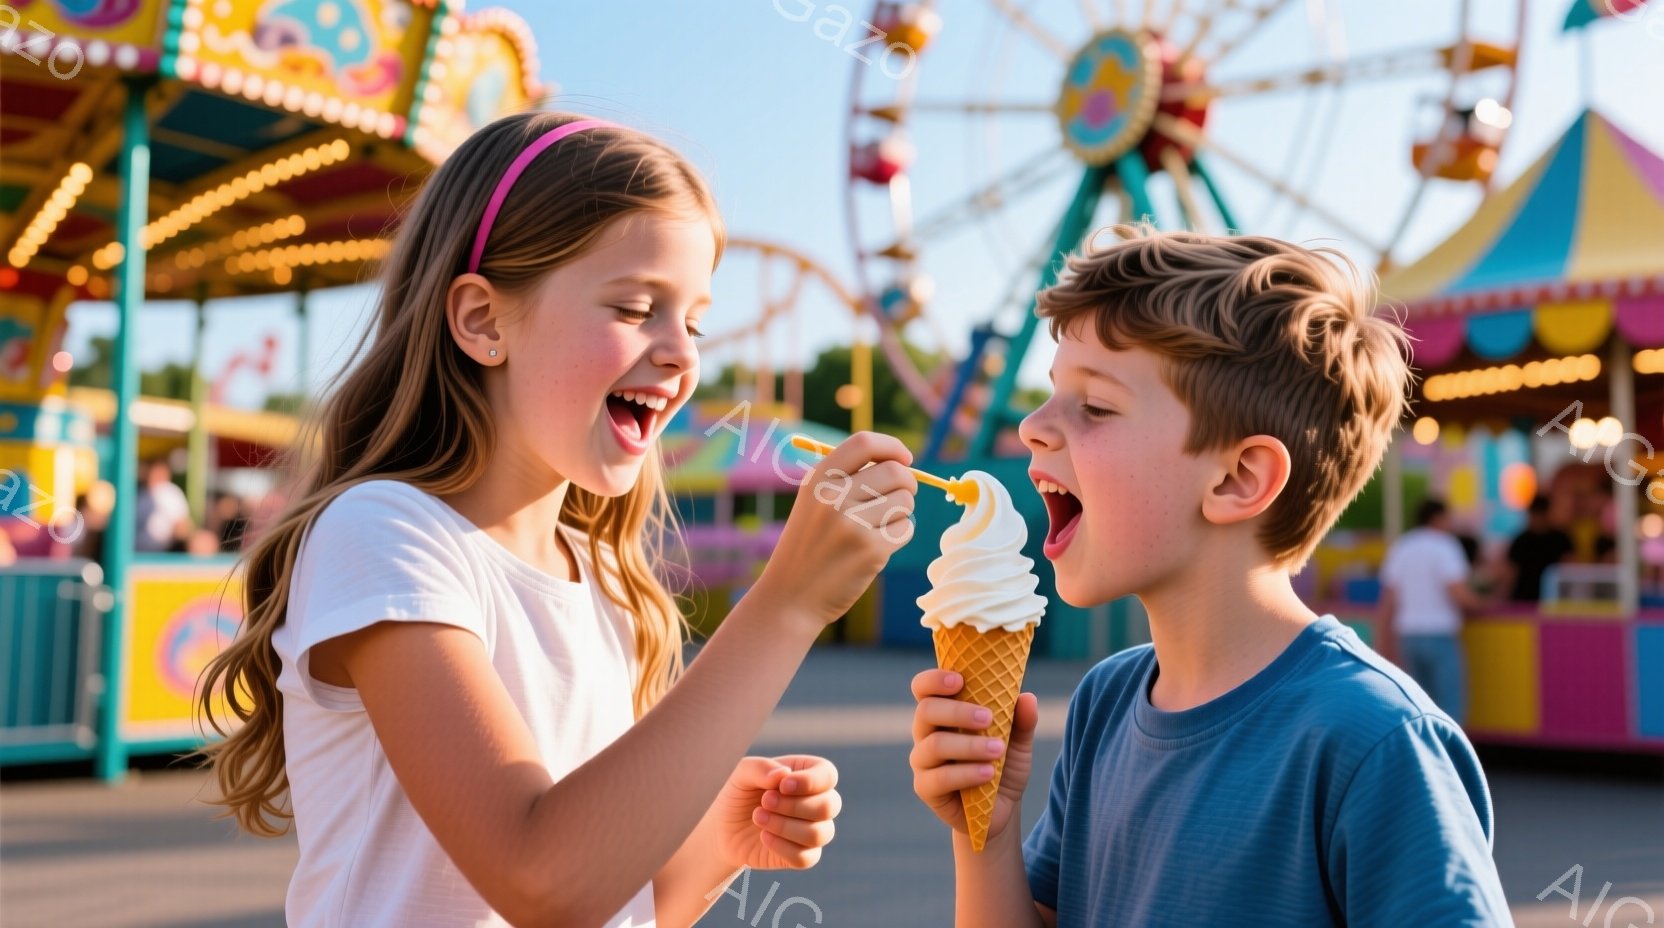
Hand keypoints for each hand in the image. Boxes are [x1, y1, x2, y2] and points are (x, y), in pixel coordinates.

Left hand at [708, 755, 841, 870]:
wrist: (722, 829)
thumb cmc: (737, 795)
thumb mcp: (741, 774)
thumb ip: (760, 768)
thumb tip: (784, 775)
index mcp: (808, 775)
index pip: (828, 775)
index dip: (810, 782)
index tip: (782, 786)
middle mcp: (819, 802)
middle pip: (828, 806)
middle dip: (793, 806)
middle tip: (764, 802)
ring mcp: (814, 830)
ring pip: (819, 834)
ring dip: (785, 826)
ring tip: (758, 817)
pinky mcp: (804, 856)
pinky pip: (806, 858)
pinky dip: (783, 848)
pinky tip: (764, 837)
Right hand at [754, 432, 917, 625]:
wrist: (790, 597)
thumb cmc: (810, 545)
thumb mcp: (814, 502)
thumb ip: (849, 477)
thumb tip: (903, 462)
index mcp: (818, 479)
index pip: (864, 443)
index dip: (892, 447)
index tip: (904, 459)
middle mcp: (833, 496)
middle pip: (896, 472)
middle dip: (908, 483)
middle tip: (899, 497)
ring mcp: (852, 524)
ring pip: (905, 501)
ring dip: (900, 513)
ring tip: (876, 528)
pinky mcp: (871, 551)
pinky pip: (905, 529)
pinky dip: (898, 536)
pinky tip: (875, 548)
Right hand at [909, 670, 1038, 841]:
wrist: (1001, 810)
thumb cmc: (1002, 766)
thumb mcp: (1018, 743)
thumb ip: (1022, 721)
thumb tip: (1027, 698)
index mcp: (943, 712)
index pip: (924, 688)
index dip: (934, 679)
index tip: (960, 680)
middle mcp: (926, 733)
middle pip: (926, 711)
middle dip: (957, 711)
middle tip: (988, 718)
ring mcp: (922, 761)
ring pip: (934, 745)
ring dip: (968, 745)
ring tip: (997, 750)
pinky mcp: (925, 788)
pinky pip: (939, 778)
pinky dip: (966, 773)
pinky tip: (988, 773)